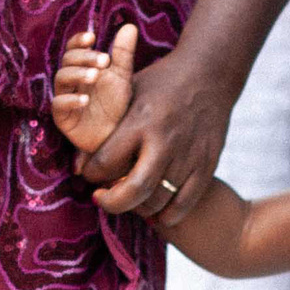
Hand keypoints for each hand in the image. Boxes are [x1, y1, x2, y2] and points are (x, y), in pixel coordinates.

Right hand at [53, 24, 139, 155]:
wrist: (117, 137)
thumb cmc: (117, 106)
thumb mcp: (123, 78)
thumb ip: (123, 54)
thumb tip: (130, 26)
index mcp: (82, 67)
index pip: (73, 48)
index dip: (79, 41)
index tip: (92, 37)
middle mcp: (71, 81)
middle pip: (67, 61)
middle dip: (84, 58)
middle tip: (104, 61)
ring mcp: (64, 98)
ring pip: (61, 79)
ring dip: (77, 74)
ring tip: (95, 76)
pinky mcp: (62, 118)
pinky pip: (58, 105)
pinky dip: (70, 100)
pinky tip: (84, 99)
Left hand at [76, 46, 234, 227]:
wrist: (210, 73)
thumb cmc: (161, 84)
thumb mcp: (129, 93)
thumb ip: (106, 128)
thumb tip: (79, 166)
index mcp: (140, 121)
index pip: (105, 163)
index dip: (91, 175)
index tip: (90, 174)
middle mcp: (165, 141)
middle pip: (133, 190)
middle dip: (111, 203)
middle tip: (102, 199)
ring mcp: (188, 156)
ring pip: (157, 202)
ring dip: (137, 208)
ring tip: (129, 198)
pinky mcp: (207, 165)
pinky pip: (184, 205)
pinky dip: (167, 216)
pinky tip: (156, 212)